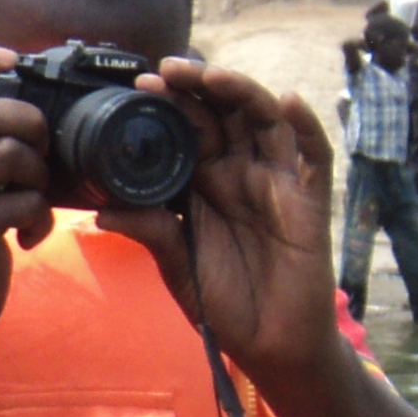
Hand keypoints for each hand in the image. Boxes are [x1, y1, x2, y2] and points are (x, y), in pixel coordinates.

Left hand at [94, 59, 344, 385]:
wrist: (268, 345)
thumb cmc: (224, 303)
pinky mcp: (310, 200)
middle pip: (224, 112)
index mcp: (205, 182)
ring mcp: (277, 181)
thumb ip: (151, 232)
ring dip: (241, 91)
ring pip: (264, 120)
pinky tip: (288, 102)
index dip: (170, 104)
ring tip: (212, 76)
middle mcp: (241, 172)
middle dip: (198, 86)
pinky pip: (315, 155)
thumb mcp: (177, 266)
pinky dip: (306, 124)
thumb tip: (102, 210)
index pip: (189, 129)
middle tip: (167, 70)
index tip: (142, 86)